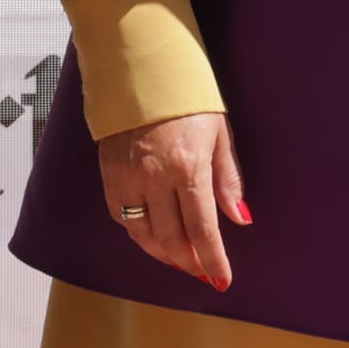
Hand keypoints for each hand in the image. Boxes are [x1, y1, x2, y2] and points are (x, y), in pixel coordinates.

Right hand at [97, 113, 247, 290]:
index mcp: (188, 167)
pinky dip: (138, 231)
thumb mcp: (219, 134)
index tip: (222, 280)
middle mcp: (154, 177)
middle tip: (203, 272)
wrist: (142, 68)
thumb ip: (228, 180)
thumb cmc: (187, 97)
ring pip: (142, 234)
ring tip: (180, 259)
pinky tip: (153, 234)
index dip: (213, 260)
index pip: (202, 229)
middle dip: (189, 263)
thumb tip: (240, 218)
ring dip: (163, 254)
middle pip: (171, 240)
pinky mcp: (109, 172)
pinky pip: (121, 215)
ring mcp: (127, 176)